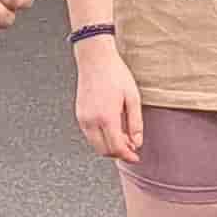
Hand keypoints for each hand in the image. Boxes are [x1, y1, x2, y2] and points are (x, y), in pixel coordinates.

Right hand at [74, 44, 144, 163]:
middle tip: (130, 148)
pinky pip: (89, 134)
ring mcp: (83, 118)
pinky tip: (112, 129)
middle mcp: (91, 121)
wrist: (95, 59)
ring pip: (95, 144)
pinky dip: (101, 138)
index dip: (127, 156)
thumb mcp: (133, 98)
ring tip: (123, 136)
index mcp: (106, 117)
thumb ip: (135, 123)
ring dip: (109, 146)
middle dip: (118, 153)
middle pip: (103, 150)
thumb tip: (137, 142)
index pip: (116, 148)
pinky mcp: (79, 114)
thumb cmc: (115, 74)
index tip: (135, 157)